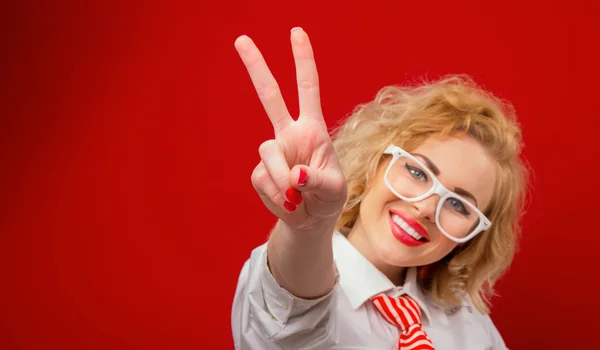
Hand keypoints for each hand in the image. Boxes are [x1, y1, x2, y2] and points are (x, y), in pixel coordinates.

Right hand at [234, 28, 346, 230]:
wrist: (310, 220)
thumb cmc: (328, 198)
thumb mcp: (334, 190)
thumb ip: (317, 181)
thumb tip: (294, 177)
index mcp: (312, 129)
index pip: (308, 89)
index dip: (303, 61)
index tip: (296, 33)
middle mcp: (289, 134)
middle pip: (270, 96)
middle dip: (256, 67)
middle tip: (241, 39)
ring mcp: (273, 152)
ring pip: (269, 153)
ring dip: (282, 180)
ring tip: (296, 198)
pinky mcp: (260, 172)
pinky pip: (263, 180)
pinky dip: (278, 197)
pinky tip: (288, 203)